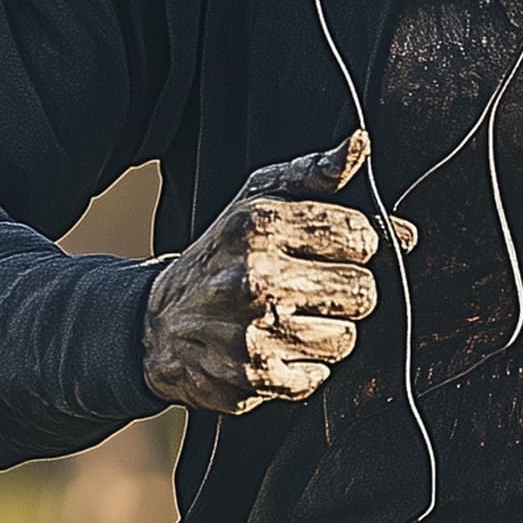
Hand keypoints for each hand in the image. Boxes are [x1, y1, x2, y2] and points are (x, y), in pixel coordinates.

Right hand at [142, 134, 405, 415]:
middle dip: (345, 290)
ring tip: (290, 317)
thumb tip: (361, 144)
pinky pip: (322, 374)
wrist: (160, 324)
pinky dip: (306, 366)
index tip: (332, 249)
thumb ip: (316, 173)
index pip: (361, 236)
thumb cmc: (224, 254)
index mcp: (261, 225)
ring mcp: (255, 332)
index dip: (356, 245)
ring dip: (328, 331)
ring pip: (347, 337)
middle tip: (310, 287)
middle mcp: (257, 278)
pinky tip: (276, 346)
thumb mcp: (259, 199)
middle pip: (363, 292)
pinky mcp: (255, 377)